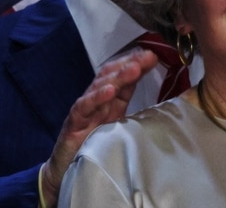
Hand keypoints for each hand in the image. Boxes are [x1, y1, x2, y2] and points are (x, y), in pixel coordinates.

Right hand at [39, 48, 158, 206]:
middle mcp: (97, 99)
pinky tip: (109, 90)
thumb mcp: (119, 123)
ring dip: (118, 76)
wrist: (67, 170)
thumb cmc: (96, 145)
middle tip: (148, 57)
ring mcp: (85, 109)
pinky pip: (84, 107)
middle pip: (112, 75)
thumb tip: (158, 96)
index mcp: (110, 99)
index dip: (137, 64)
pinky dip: (97, 97)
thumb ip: (132, 107)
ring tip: (134, 68)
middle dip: (130, 64)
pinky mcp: (74, 123)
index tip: (154, 56)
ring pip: (100, 86)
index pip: (123, 76)